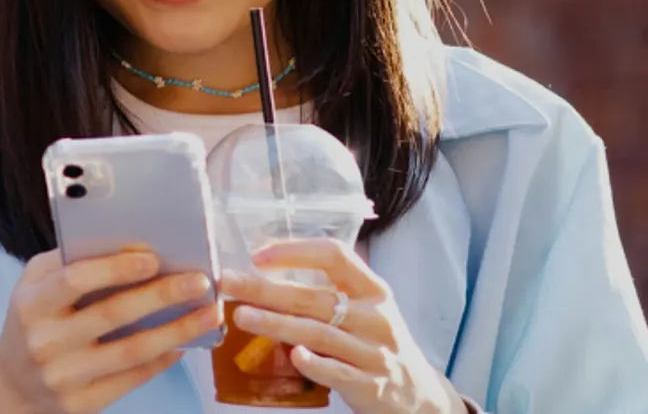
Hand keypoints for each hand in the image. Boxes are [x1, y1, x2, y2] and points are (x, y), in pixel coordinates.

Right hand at [0, 248, 221, 413]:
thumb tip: (131, 245)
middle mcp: (45, 342)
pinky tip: (185, 342)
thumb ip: (73, 260)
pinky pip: (132, 378)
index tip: (154, 258)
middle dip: (162, 295)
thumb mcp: (36, 282)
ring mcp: (63, 377)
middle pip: (112, 315)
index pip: (74, 280)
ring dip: (177, 330)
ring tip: (209, 313)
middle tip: (200, 280)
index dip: (115, 269)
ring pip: (131, 351)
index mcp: (32, 304)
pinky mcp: (82, 404)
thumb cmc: (34, 318)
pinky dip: (163, 359)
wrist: (13, 385)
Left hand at [219, 238, 466, 413]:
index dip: (296, 252)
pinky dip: (315, 363)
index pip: (335, 256)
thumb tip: (267, 270)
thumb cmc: (377, 342)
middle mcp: (376, 317)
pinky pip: (338, 372)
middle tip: (230, 283)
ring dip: (277, 324)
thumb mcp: (367, 309)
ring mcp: (375, 353)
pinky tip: (291, 355)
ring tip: (241, 315)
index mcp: (374, 289)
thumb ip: (331, 291)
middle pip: (316, 298)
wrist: (417, 394)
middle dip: (268, 290)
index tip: (257, 256)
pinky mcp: (370, 385)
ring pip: (319, 334)